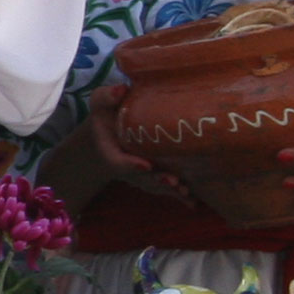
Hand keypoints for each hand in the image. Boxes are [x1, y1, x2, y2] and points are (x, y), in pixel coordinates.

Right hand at [72, 78, 177, 201]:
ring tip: (185, 192)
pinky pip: (163, 188)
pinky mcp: (152, 176)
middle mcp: (126, 166)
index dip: (131, 165)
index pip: (119, 161)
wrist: (108, 132)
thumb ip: (107, 96)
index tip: (145, 165)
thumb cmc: (106, 114)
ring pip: (153, 185)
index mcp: (111, 150)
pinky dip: (177, 197)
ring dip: (169, 190)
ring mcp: (139, 174)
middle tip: (172, 181)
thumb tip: (121, 89)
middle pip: (141, 178)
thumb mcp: (101, 102)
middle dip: (157, 180)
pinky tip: (192, 203)